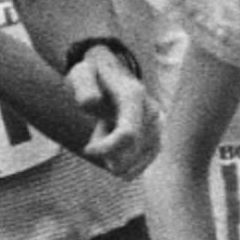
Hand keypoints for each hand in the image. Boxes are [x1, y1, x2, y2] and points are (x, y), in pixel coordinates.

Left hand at [66, 42, 155, 179]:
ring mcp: (158, 127)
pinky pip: (140, 166)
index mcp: (133, 96)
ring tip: (107, 134)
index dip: (106, 149)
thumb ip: (83, 86)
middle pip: (131, 153)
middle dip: (107, 153)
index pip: (127, 135)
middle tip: (97, 133)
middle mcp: (152, 112)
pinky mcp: (158, 139)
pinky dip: (123, 163)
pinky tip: (114, 149)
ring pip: (134, 162)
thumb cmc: (92, 75)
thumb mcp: (81, 73)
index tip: (87, 149)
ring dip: (114, 157)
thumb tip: (91, 102)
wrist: (111, 73)